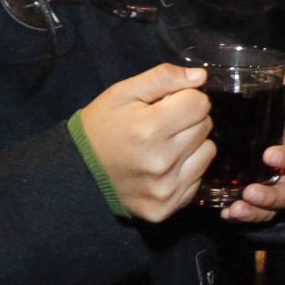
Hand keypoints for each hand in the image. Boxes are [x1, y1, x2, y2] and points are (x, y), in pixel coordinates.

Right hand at [77, 63, 213, 221]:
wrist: (77, 173)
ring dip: (192, 145)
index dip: (186, 98)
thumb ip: (163, 77)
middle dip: (189, 119)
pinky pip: (198, 179)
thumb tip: (201, 77)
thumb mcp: (123, 92)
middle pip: (205, 126)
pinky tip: (163, 167)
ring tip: (164, 146)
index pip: (200, 103)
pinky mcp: (166, 207)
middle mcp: (162, 162)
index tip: (168, 104)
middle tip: (162, 125)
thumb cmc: (101, 127)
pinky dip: (186, 169)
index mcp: (150, 129)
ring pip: (208, 152)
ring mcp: (165, 189)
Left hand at [221, 83, 284, 222]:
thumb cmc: (275, 124)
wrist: (258, 141)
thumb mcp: (284, 111)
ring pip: (271, 209)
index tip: (268, 155)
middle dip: (270, 196)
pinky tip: (226, 213)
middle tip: (250, 192)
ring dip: (255, 210)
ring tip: (236, 208)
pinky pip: (254, 215)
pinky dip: (241, 216)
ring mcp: (275, 193)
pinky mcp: (259, 205)